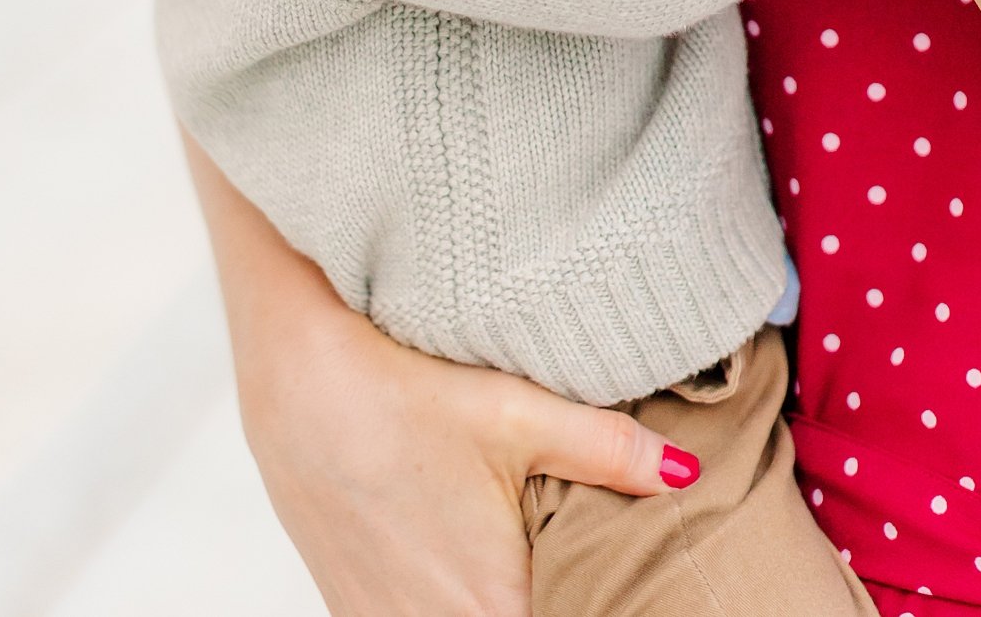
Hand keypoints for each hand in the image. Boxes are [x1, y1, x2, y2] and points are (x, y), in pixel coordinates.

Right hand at [237, 280, 688, 616]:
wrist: (296, 385)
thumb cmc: (399, 394)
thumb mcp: (514, 412)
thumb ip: (607, 449)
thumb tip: (684, 471)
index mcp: (487, 606)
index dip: (591, 600)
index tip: (616, 579)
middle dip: (554, 594)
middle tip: (570, 550)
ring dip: (501, 595)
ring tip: (516, 545)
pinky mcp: (357, 610)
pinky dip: (452, 596)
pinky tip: (465, 551)